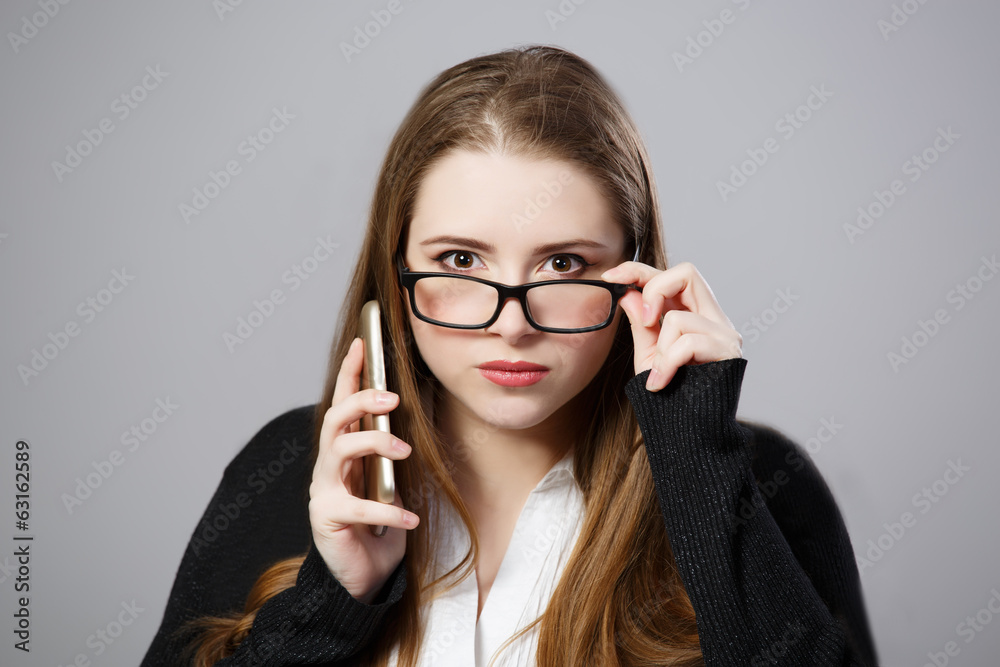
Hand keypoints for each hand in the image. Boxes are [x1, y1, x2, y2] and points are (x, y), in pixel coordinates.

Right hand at [308, 337, 418, 603]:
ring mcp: (325, 490)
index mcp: (344, 451)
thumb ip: (392, 450)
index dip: (351, 371)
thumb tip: (409, 416)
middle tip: (392, 399)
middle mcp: (329, 465)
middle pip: (335, 418)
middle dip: (361, 400)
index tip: (363, 342)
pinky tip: (410, 518)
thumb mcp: (390, 479)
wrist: (364, 572)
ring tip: (405, 451)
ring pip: (338, 449)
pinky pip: (359, 506)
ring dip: (374, 442)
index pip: (343, 402)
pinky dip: (389, 510)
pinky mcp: (329, 518)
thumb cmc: (380, 522)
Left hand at [600, 261, 741, 391]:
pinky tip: (661, 383)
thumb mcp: (649, 356)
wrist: (690, 432)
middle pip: (688, 273)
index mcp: (697, 315)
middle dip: (654, 291)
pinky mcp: (729, 353)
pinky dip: (667, 364)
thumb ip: (641, 325)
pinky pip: (686, 343)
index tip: (611, 276)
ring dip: (660, 349)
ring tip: (659, 375)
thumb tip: (627, 294)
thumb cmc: (671, 398)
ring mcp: (725, 335)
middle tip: (643, 322)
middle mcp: (716, 319)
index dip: (640, 270)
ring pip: (678, 317)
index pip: (674, 277)